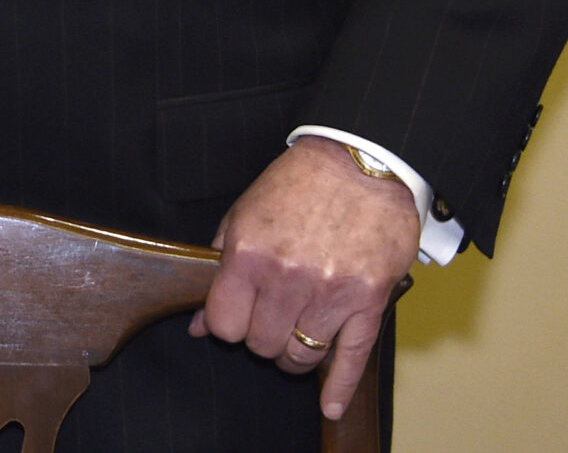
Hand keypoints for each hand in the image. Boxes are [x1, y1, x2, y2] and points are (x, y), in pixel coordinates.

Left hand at [190, 137, 419, 420]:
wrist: (362, 163)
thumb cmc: (298, 184)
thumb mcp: (243, 213)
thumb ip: (218, 267)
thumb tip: (198, 322)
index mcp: (250, 254)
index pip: (223, 325)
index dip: (226, 325)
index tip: (235, 316)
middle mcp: (288, 277)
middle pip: (262, 345)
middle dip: (260, 338)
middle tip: (268, 320)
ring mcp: (331, 292)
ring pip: (301, 356)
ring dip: (294, 354)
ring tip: (295, 335)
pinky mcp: (369, 301)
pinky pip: (352, 357)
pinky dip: (339, 386)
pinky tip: (330, 404)